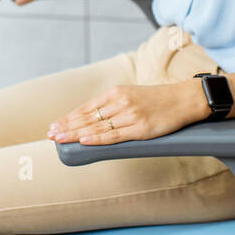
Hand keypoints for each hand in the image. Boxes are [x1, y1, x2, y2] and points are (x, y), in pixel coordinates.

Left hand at [47, 80, 211, 145]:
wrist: (184, 99)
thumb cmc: (158, 100)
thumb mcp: (132, 96)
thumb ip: (113, 106)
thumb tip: (93, 120)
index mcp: (116, 93)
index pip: (86, 108)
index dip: (68, 118)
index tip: (54, 126)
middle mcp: (120, 102)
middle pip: (88, 117)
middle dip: (67, 126)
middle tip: (50, 134)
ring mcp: (130, 115)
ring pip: (98, 126)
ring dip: (76, 134)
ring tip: (60, 139)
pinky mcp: (141, 129)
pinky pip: (115, 135)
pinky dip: (98, 138)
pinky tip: (84, 140)